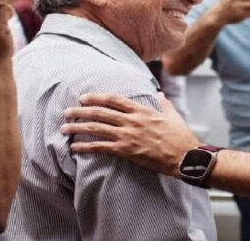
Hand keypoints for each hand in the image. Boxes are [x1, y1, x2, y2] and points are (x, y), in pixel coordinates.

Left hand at [61, 91, 199, 176]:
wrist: (184, 156)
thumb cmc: (181, 136)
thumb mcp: (173, 115)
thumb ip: (164, 104)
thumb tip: (160, 95)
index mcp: (142, 110)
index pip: (114, 99)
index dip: (97, 97)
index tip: (84, 97)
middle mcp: (132, 121)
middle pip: (101, 112)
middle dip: (81, 111)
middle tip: (67, 111)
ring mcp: (128, 136)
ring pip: (97, 128)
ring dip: (78, 127)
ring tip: (64, 128)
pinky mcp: (126, 151)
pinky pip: (101, 147)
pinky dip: (86, 146)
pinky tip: (75, 147)